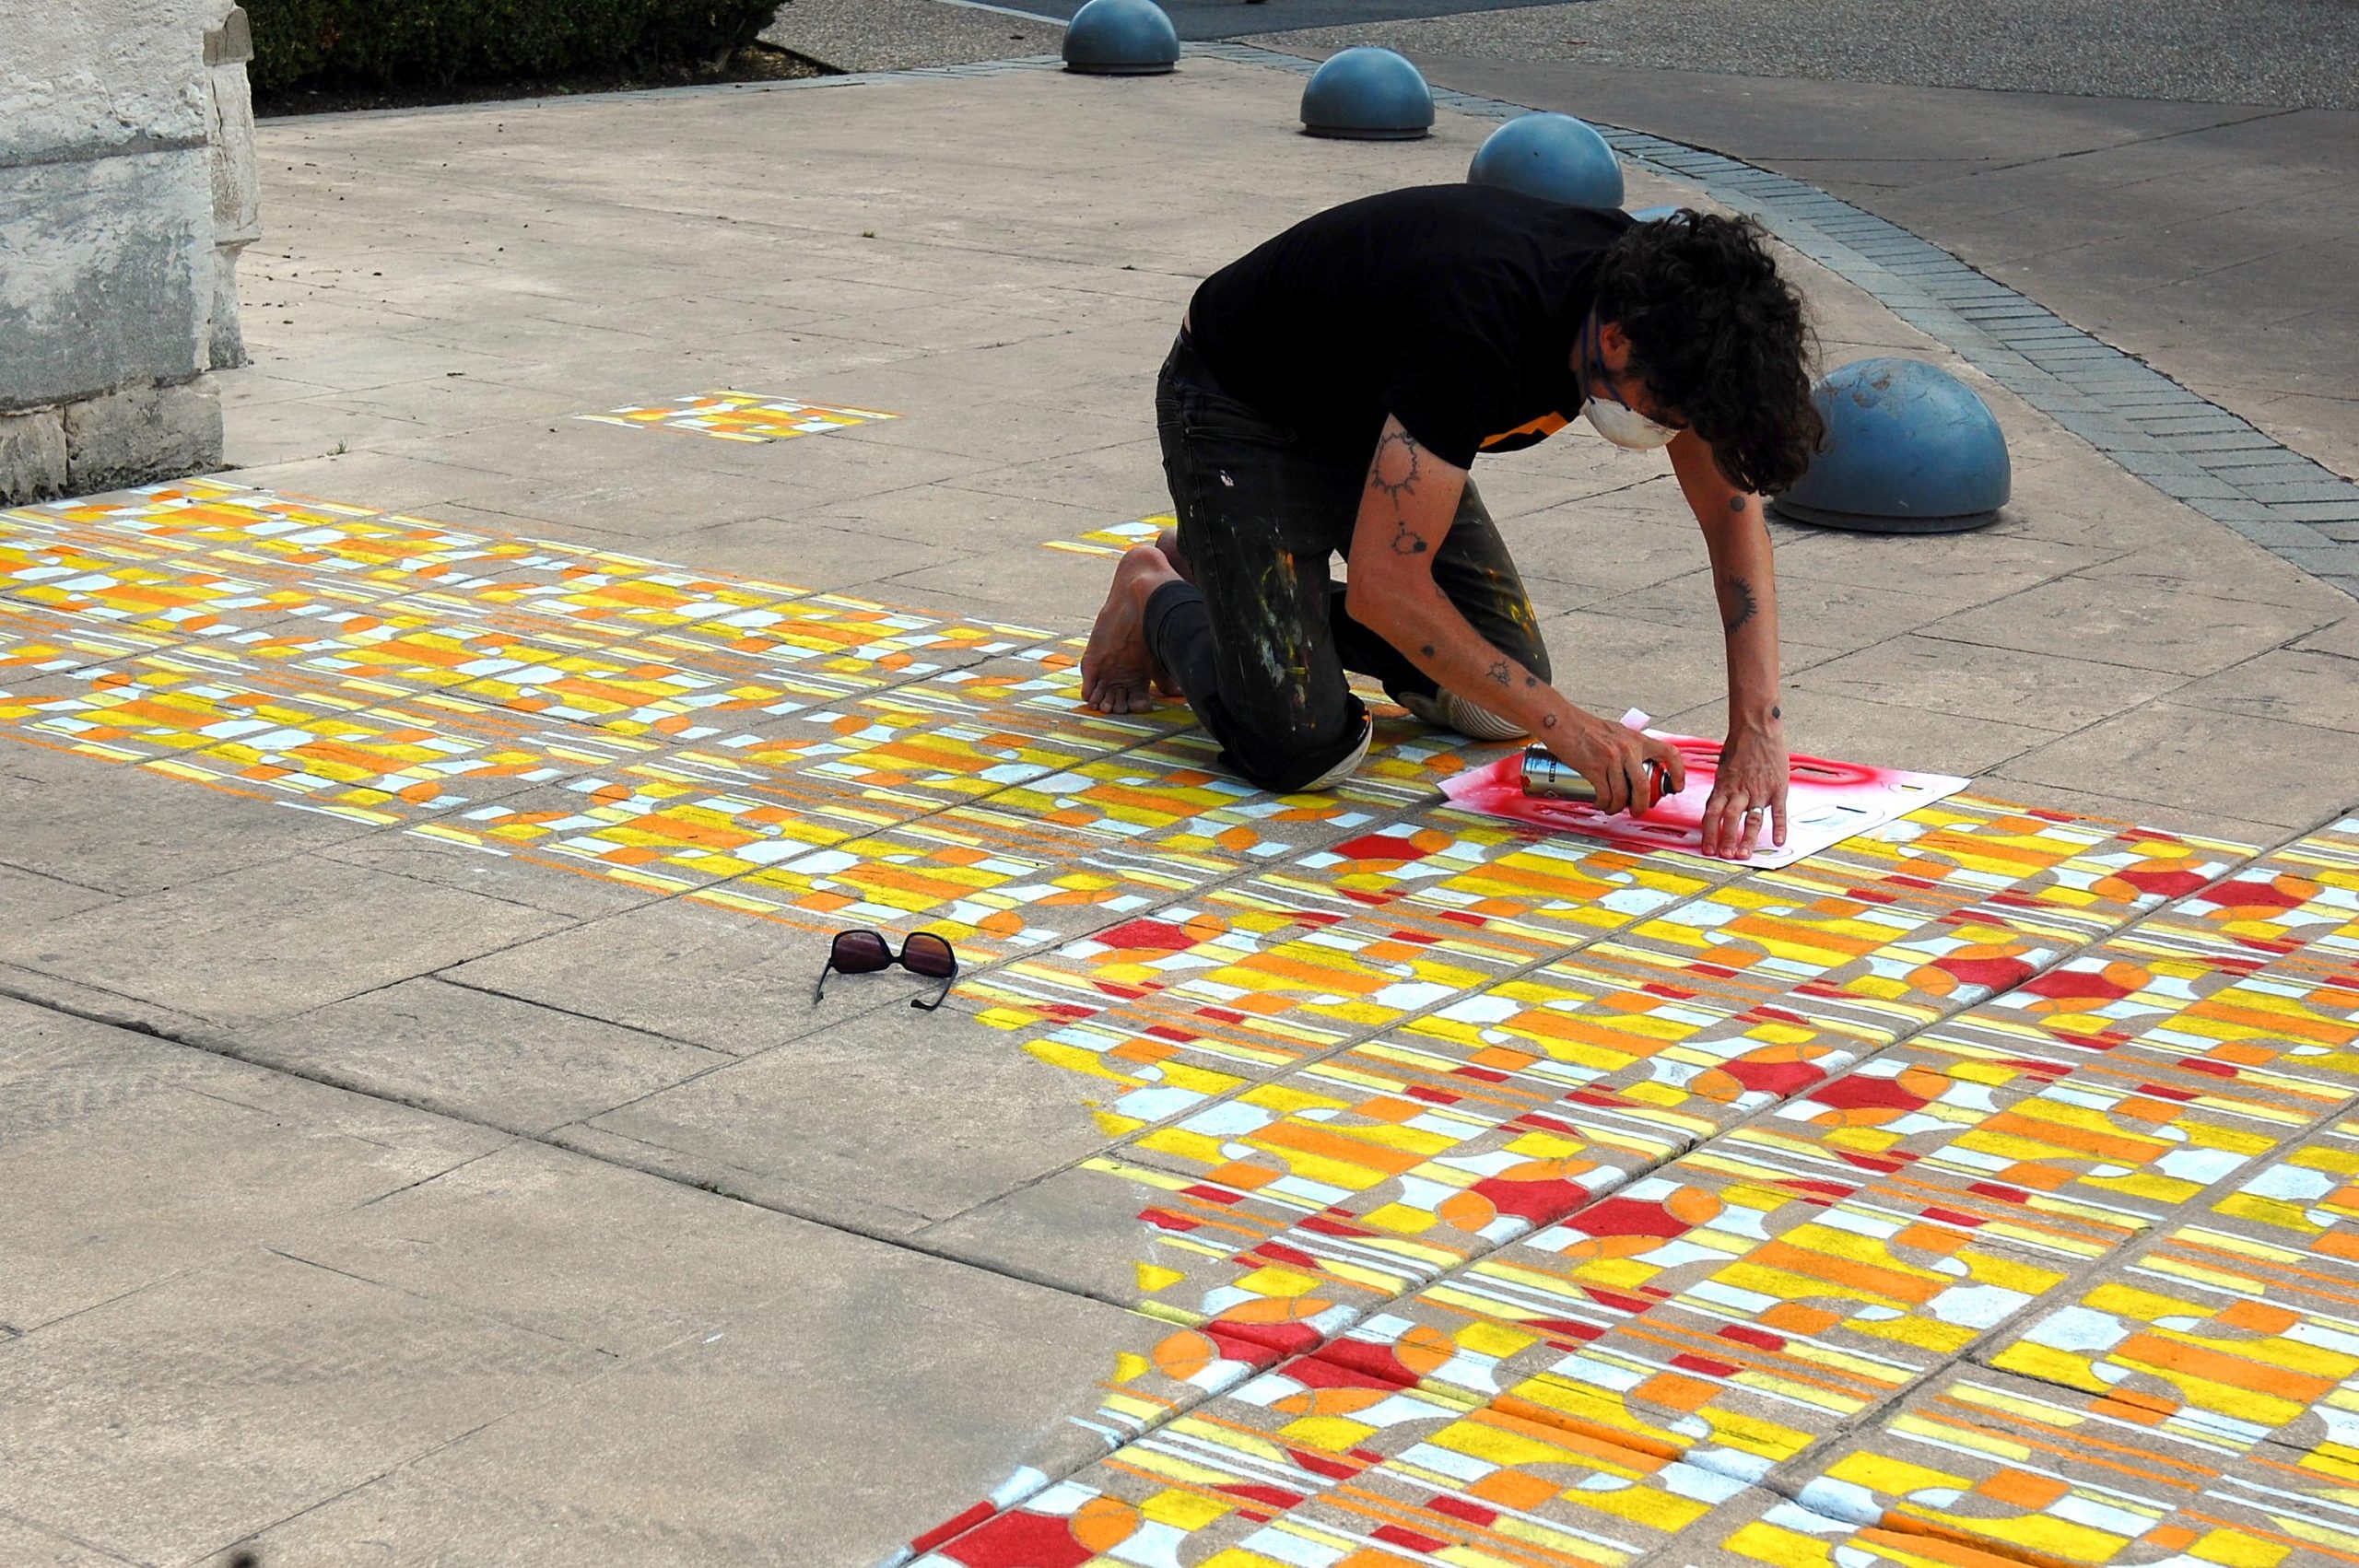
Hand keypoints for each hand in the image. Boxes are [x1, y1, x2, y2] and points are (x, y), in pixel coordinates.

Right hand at [1549, 708, 1687, 815]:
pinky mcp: (1594, 767)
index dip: (1678, 773)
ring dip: (1617, 807)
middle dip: (1642, 804)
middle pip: (1644, 786)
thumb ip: (1629, 748)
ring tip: (1612, 808)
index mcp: (1636, 739)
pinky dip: (1603, 804)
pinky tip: (1600, 804)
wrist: (1561, 722)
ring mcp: (1611, 758)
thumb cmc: (1585, 727)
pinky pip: (1604, 794)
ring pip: (1622, 794)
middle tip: (1637, 811)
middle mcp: (1627, 748)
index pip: (1668, 753)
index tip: (1676, 787)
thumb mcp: (1616, 733)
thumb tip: (1637, 770)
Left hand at [1702, 717, 1788, 858]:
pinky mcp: (1778, 787)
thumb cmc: (1739, 747)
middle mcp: (1740, 791)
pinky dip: (1779, 827)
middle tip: (1725, 856)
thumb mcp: (1722, 769)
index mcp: (1724, 786)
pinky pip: (1779, 811)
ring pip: (1752, 819)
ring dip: (1747, 839)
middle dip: (1726, 839)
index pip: (1712, 813)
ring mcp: (1760, 790)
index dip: (1709, 832)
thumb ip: (1721, 790)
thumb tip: (1715, 809)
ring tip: (1744, 855)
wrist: (1757, 728)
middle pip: (1730, 819)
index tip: (1707, 849)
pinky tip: (1777, 842)